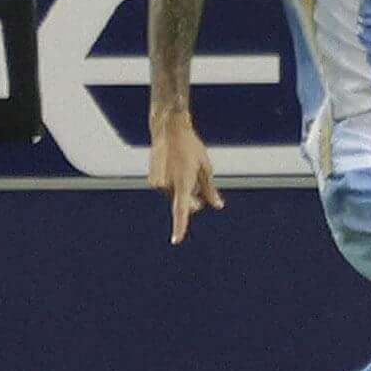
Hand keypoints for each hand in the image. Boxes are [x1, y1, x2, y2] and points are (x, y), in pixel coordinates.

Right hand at [148, 112, 222, 242]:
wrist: (168, 129)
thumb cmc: (191, 147)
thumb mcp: (206, 167)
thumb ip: (210, 189)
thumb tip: (218, 205)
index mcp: (183, 181)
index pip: (181, 209)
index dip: (180, 226)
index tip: (176, 240)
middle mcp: (168, 184)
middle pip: (182, 203)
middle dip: (192, 203)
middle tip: (202, 199)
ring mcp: (158, 182)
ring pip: (174, 196)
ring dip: (182, 191)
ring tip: (186, 171)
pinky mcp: (153, 180)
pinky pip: (166, 189)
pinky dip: (173, 185)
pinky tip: (176, 169)